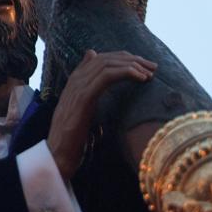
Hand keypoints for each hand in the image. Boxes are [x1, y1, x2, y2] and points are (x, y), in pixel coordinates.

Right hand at [48, 49, 155, 180]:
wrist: (58, 153)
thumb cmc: (72, 137)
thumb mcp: (82, 112)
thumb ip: (89, 96)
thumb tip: (100, 87)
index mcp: (75, 81)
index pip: (100, 58)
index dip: (124, 58)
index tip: (144, 66)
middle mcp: (76, 80)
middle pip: (106, 58)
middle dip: (133, 60)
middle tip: (153, 67)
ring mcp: (78, 87)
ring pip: (107, 64)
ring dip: (132, 65)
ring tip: (149, 73)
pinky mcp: (84, 97)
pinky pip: (106, 76)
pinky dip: (126, 73)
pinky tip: (140, 78)